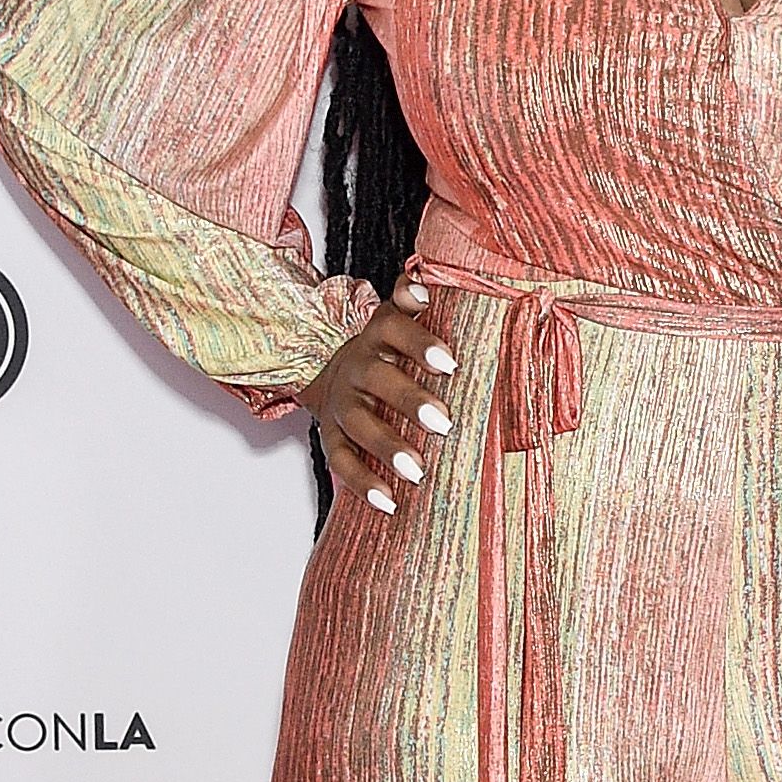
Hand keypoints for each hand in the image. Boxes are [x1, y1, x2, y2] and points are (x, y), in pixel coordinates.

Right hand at [303, 276, 455, 514]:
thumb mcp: (400, 317)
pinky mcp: (332, 437)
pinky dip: (363, 484)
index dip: (418, 343)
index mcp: (377, 334)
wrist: (333, 369)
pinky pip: (342, 462)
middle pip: (378, 380)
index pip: (394, 329)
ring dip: (388, 448)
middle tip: (445, 423)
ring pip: (360, 426)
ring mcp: (342, 405)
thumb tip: (426, 279)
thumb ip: (415, 295)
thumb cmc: (389, 347)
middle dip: (409, 401)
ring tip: (418, 472)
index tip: (449, 363)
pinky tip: (390, 502)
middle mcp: (356, 367)